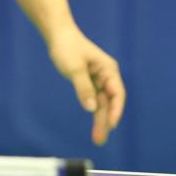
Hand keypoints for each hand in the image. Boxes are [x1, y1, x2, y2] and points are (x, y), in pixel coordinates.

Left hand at [46, 29, 126, 145]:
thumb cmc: (67, 48)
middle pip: (109, 102)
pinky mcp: (89, 82)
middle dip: (105, 121)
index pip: (117, 93)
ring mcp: (98, 80)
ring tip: (98, 140)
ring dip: (99, 121)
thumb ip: (83, 87)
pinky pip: (94, 100)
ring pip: (102, 104)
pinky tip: (94, 126)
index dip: (116, 110)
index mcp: (108, 69)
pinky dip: (93, 112)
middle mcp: (107, 76)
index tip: (112, 124)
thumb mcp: (74, 68)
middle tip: (100, 140)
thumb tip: (91, 108)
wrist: (58, 35)